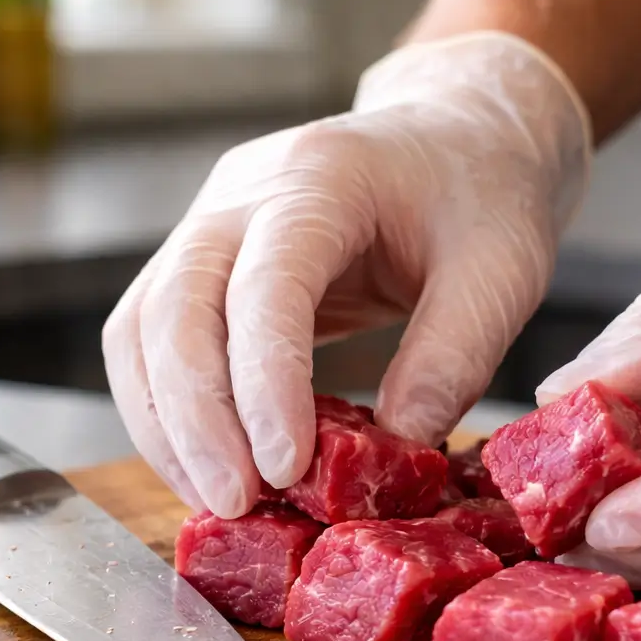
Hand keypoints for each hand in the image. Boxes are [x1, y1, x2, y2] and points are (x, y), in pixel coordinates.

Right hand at [103, 34, 588, 516]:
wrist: (456, 139)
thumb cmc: (482, 195)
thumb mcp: (498, 275)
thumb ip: (451, 358)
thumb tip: (395, 450)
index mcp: (321, 181)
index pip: (265, 286)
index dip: (265, 382)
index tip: (284, 467)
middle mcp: (243, 197)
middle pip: (173, 308)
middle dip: (196, 418)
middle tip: (238, 501)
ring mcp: (214, 227)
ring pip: (142, 330)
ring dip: (168, 424)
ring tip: (218, 499)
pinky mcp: (212, 267)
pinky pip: (158, 342)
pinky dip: (173, 411)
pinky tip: (212, 465)